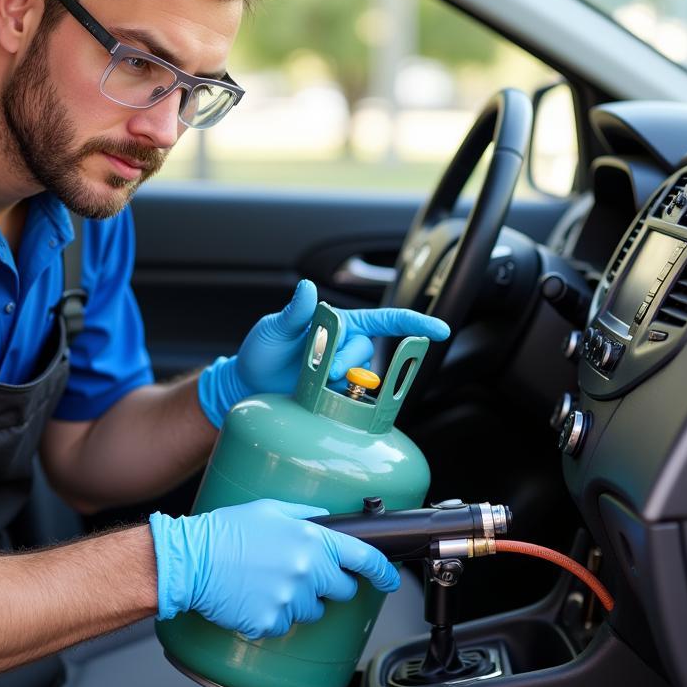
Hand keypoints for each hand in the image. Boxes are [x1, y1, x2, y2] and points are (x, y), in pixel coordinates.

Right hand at [150, 499, 400, 639]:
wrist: (191, 561)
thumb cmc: (226, 531)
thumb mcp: (269, 509)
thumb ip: (305, 514)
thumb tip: (326, 519)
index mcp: (312, 540)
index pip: (364, 558)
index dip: (382, 572)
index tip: (389, 580)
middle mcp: (307, 571)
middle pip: (342, 590)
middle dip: (328, 584)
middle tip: (299, 573)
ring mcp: (290, 600)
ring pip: (313, 611)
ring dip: (299, 600)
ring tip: (268, 582)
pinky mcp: (271, 623)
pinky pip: (285, 626)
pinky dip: (274, 616)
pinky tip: (254, 597)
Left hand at [197, 278, 449, 426]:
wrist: (247, 386)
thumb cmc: (260, 352)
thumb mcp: (274, 329)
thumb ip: (294, 312)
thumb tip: (308, 287)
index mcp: (338, 323)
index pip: (382, 320)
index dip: (412, 323)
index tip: (438, 330)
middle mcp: (345, 346)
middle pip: (366, 352)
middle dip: (345, 361)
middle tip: (318, 368)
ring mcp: (342, 372)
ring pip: (360, 377)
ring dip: (339, 380)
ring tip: (312, 380)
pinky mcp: (337, 396)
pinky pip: (351, 399)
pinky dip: (338, 398)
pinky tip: (318, 396)